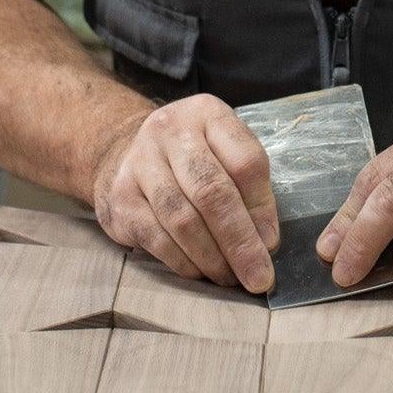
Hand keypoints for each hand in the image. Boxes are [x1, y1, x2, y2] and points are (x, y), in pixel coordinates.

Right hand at [88, 95, 278, 292]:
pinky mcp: (120, 196)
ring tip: (229, 277)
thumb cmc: (189, 158)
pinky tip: (199, 273)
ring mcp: (139, 162)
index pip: (245, 162)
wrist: (124, 152)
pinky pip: (157, 238)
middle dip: (240, 242)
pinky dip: (183, 262)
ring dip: (211, 258)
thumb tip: (265, 242)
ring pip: (182, 219)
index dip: (262, 208)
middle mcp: (170, 131)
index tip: (272, 244)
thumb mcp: (224, 153)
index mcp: (207, 114)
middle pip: (212, 192)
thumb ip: (249, 190)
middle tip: (258, 277)